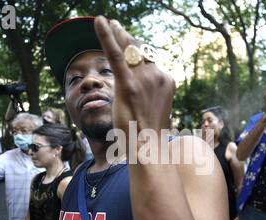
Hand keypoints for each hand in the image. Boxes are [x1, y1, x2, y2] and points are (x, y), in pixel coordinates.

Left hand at [94, 17, 175, 136]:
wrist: (150, 150)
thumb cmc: (149, 134)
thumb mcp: (152, 109)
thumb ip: (148, 94)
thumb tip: (141, 89)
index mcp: (166, 81)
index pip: (148, 58)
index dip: (136, 48)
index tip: (128, 38)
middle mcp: (158, 76)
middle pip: (139, 50)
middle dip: (126, 36)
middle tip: (115, 25)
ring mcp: (144, 80)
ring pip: (128, 50)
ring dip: (117, 34)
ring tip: (108, 23)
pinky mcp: (128, 85)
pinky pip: (116, 56)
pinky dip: (107, 37)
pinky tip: (100, 22)